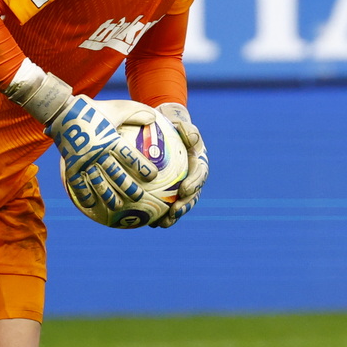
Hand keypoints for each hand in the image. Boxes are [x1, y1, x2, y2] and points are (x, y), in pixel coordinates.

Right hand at [7, 66, 157, 211]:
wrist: (62, 111)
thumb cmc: (94, 110)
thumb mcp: (116, 108)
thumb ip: (136, 113)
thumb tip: (155, 117)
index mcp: (110, 139)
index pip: (129, 155)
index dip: (142, 166)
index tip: (153, 176)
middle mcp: (97, 152)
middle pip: (116, 173)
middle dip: (128, 187)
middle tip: (139, 197)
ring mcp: (83, 160)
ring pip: (98, 182)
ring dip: (108, 195)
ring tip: (118, 206)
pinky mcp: (70, 165)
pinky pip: (77, 183)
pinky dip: (84, 194)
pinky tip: (91, 204)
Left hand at [151, 103, 208, 228]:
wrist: (165, 132)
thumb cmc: (172, 125)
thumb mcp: (180, 122)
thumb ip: (187, 129)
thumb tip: (191, 137)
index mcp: (198, 162)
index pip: (199, 174)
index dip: (194, 184)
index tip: (184, 190)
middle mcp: (192, 177)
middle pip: (192, 195)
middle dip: (185, 206)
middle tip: (174, 213)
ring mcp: (180, 186)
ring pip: (179, 204)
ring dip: (173, 216)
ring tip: (162, 224)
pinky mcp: (168, 192)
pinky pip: (163, 205)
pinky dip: (157, 214)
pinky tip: (146, 222)